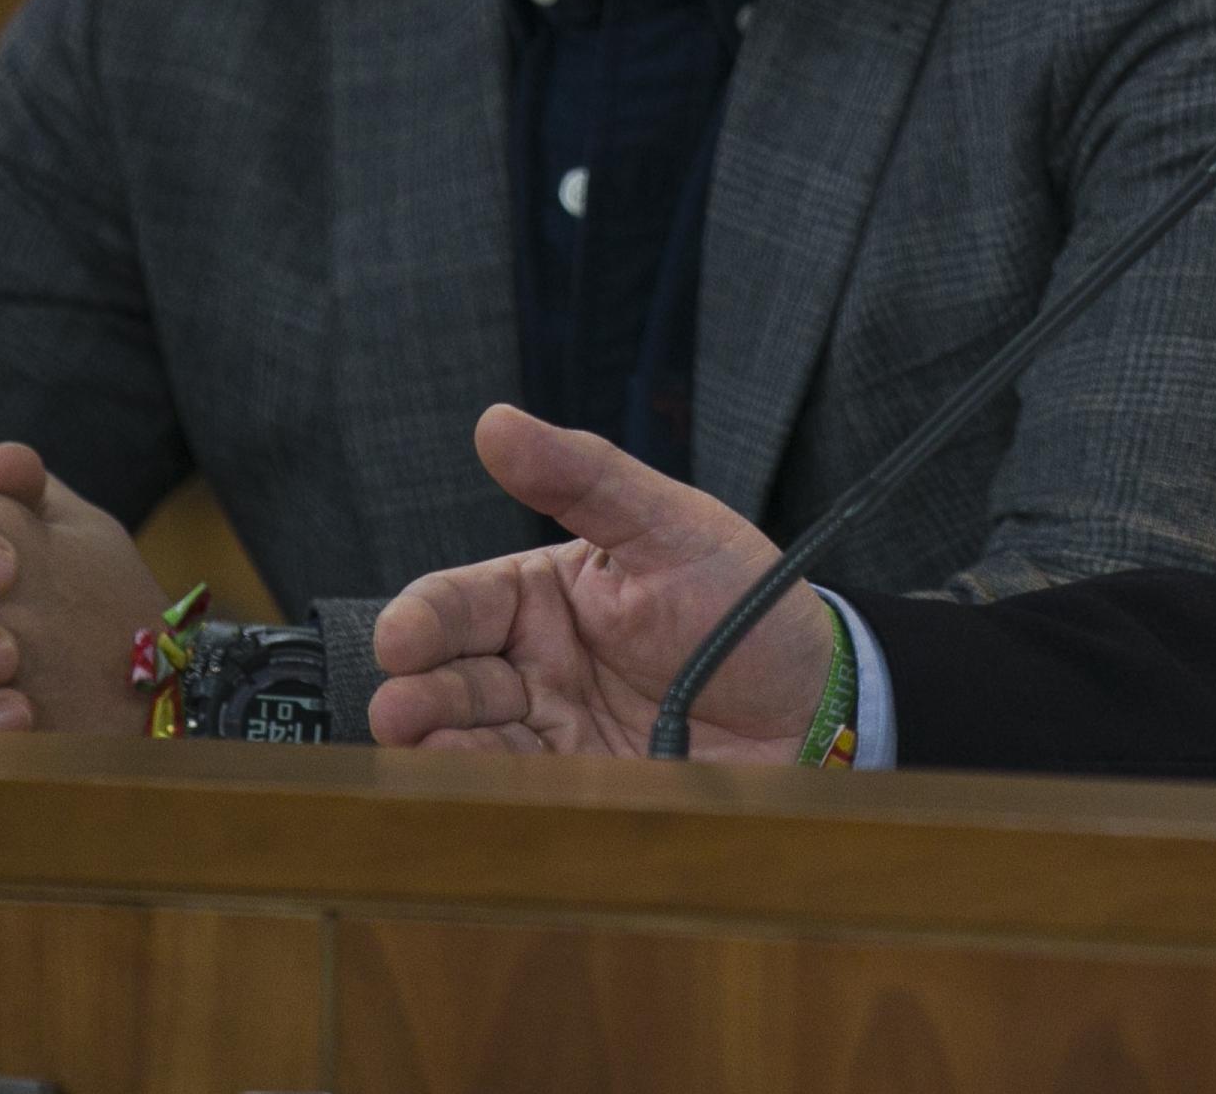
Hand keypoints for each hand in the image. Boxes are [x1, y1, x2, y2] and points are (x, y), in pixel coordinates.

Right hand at [365, 404, 833, 759]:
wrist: (815, 698)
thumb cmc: (746, 601)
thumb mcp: (670, 525)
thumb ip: (585, 477)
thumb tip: (497, 422)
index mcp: (542, 597)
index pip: (456, 604)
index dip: (421, 621)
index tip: (402, 639)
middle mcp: (533, 667)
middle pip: (447, 680)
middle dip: (415, 695)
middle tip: (400, 709)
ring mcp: (553, 733)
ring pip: (469, 744)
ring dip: (437, 750)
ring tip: (424, 749)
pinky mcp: (579, 791)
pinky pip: (520, 793)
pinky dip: (489, 793)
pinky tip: (476, 788)